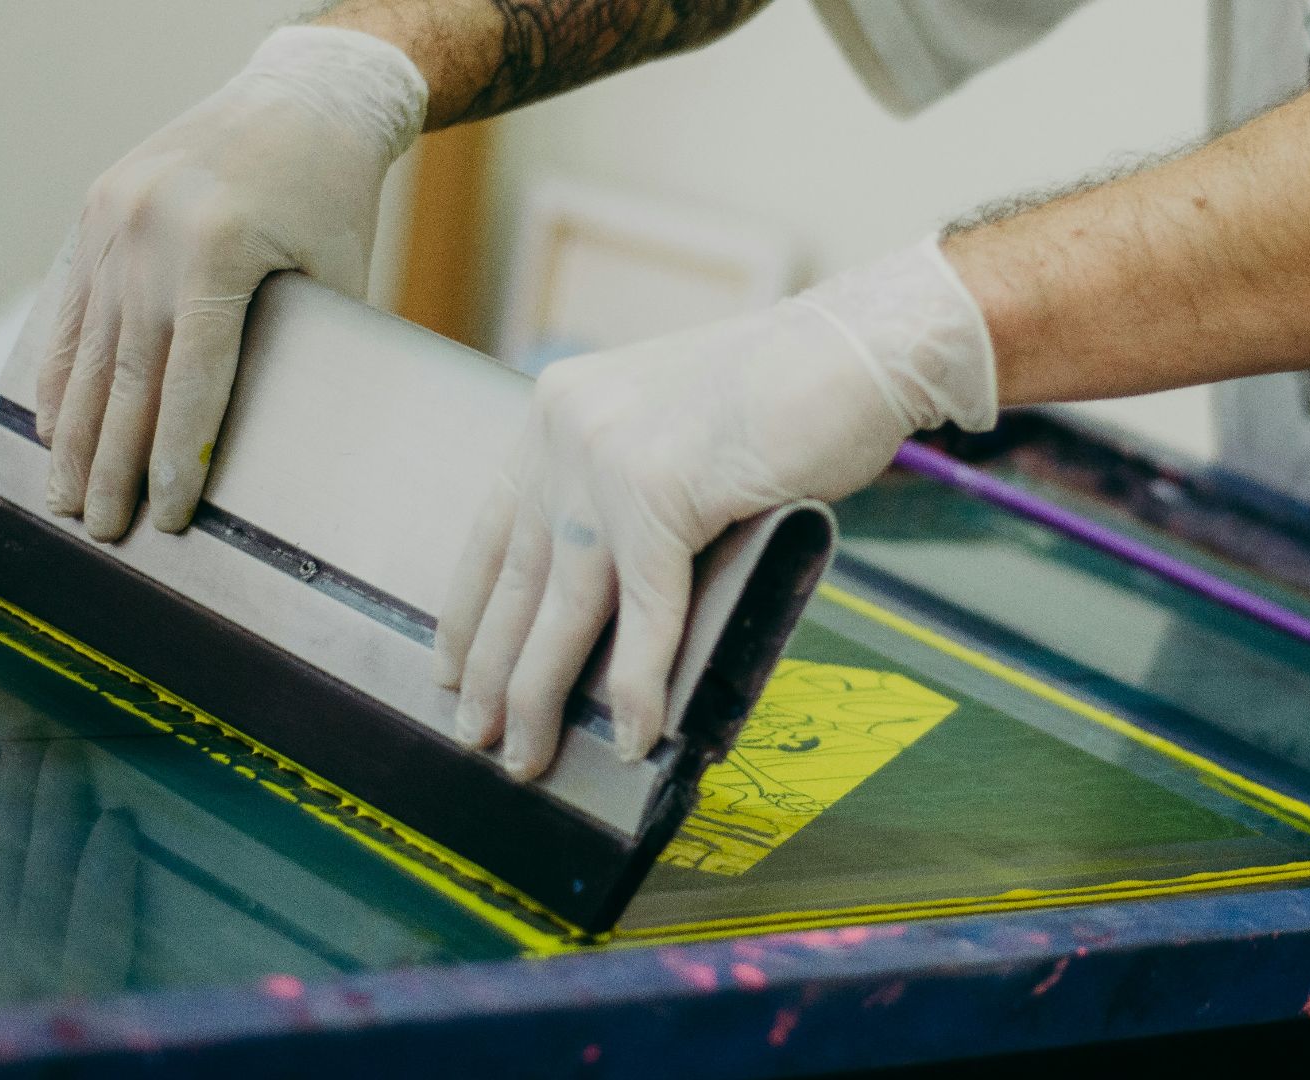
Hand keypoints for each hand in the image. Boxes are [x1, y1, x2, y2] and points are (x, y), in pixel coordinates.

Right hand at [26, 27, 426, 540]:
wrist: (298, 103)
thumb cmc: (333, 198)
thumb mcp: (337, 276)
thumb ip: (304, 353)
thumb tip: (283, 448)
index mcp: (215, 250)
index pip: (188, 382)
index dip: (173, 458)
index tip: (164, 516)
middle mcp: (149, 235)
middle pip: (125, 378)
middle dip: (111, 464)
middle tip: (101, 529)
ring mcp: (111, 221)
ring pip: (85, 350)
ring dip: (73, 431)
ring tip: (66, 496)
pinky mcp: (94, 213)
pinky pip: (71, 310)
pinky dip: (61, 372)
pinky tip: (54, 425)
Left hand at [433, 238, 996, 777]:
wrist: (856, 349)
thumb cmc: (786, 395)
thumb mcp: (674, 434)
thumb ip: (629, 495)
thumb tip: (610, 598)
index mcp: (562, 409)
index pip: (494, 528)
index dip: (471, 609)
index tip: (453, 668)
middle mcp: (568, 428)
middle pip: (519, 577)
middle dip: (494, 670)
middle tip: (477, 735)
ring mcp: (609, 457)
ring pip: (566, 606)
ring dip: (543, 695)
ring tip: (531, 756)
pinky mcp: (661, 490)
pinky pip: (645, 613)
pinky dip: (638, 685)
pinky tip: (633, 735)